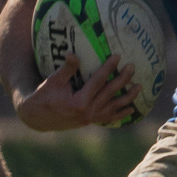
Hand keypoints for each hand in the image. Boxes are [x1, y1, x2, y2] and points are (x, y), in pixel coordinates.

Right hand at [13, 53, 135, 131]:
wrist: (37, 118)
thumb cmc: (44, 96)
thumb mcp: (53, 81)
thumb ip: (67, 69)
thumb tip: (73, 54)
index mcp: (79, 102)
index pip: (98, 81)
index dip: (108, 68)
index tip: (117, 56)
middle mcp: (88, 112)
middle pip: (110, 93)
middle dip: (123, 80)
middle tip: (132, 67)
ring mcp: (90, 119)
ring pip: (113, 107)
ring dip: (127, 97)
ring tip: (139, 87)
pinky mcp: (89, 122)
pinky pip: (108, 118)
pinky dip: (120, 114)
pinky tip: (131, 109)